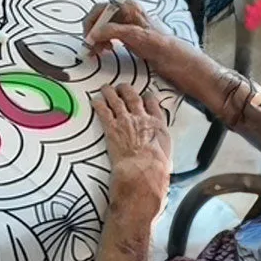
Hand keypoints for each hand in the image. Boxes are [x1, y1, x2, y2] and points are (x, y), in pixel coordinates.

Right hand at [84, 0, 171, 72]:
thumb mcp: (133, 35)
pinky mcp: (124, 33)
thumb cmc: (158, 43)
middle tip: (91, 45)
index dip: (92, 22)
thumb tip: (94, 33)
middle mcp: (124, 12)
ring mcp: (124, 23)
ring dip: (96, 39)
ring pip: (101, 27)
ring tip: (98, 50)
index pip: (100, 9)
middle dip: (93, 32)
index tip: (90, 37)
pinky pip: (106, 34)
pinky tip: (106, 49)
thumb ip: (112, 31)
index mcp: (127, 7)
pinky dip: (102, 42)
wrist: (170, 55)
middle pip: (99, 18)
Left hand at [94, 84, 171, 215]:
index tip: (145, 95)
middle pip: (134, 98)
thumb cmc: (156, 170)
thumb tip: (158, 156)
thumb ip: (160, 149)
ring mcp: (126, 121)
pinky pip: (103, 111)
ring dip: (110, 92)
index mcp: (158, 126)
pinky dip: (98, 104)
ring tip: (106, 88)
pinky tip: (95, 101)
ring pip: (117, 100)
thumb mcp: (166, 157)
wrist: (143, 172)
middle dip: (127, 90)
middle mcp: (142, 119)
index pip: (154, 105)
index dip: (148, 98)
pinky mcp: (111, 128)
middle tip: (122, 87)